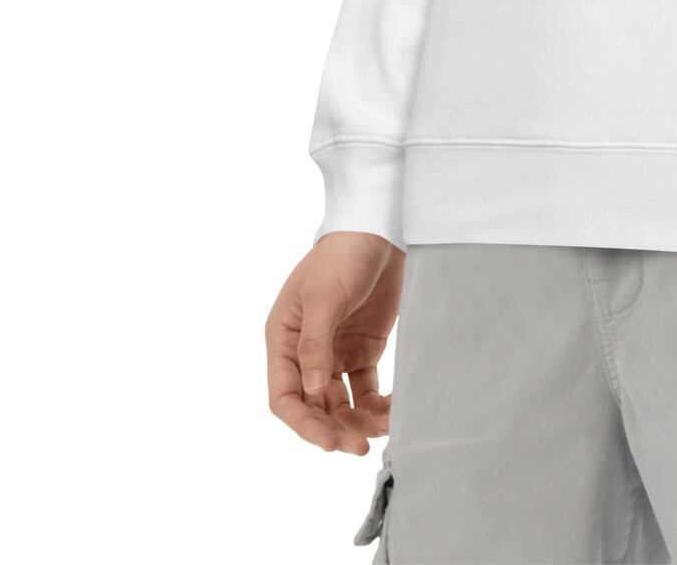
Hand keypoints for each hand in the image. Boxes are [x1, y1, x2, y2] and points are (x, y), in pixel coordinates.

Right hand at [265, 231, 402, 452]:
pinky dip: (377, 404)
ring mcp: (335, 352)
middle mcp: (305, 352)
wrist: (380, 230)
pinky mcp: (363, 349)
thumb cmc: (342, 256)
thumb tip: (308, 393)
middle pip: (313, 406)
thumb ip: (314, 346)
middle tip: (359, 446)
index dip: (303, 424)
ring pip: (340, 403)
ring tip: (382, 430)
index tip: (328, 442)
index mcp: (284, 339)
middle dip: (334, 429)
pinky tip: (393, 411)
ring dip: (357, 421)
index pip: (284, 396)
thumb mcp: (324, 297)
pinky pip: (366, 388)